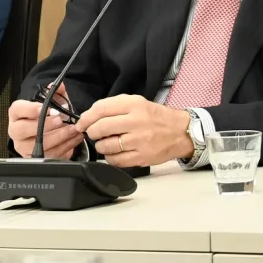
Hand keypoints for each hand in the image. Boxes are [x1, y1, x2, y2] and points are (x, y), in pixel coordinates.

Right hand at [8, 94, 82, 159]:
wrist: (49, 133)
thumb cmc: (47, 117)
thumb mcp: (53, 103)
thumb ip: (56, 93)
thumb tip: (59, 86)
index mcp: (17, 115)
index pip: (17, 110)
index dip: (29, 109)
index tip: (43, 108)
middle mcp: (16, 132)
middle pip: (23, 130)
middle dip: (43, 125)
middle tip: (59, 120)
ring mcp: (24, 147)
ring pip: (38, 145)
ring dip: (59, 136)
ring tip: (72, 129)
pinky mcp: (36, 159)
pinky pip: (50, 155)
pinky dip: (66, 146)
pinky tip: (75, 138)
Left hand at [77, 95, 194, 167]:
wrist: (180, 132)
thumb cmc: (156, 118)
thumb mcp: (137, 102)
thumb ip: (114, 107)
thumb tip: (89, 116)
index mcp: (134, 105)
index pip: (101, 109)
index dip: (86, 117)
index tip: (81, 123)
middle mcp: (136, 121)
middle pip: (101, 128)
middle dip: (92, 132)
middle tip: (93, 133)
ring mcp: (139, 141)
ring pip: (106, 146)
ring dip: (100, 146)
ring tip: (106, 143)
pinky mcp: (141, 157)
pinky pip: (115, 160)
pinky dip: (110, 157)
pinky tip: (115, 152)